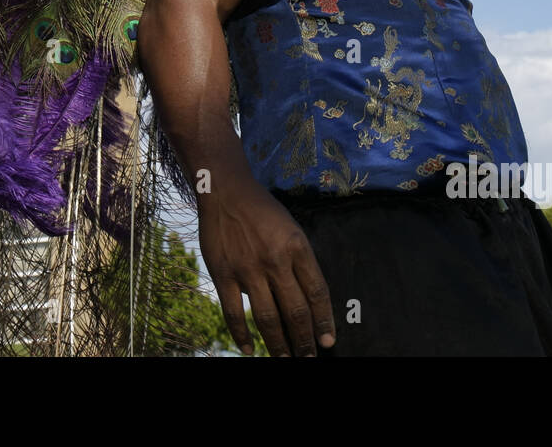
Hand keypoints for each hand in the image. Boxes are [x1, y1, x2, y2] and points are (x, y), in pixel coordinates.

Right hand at [197, 178, 335, 356]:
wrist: (226, 191)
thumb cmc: (263, 211)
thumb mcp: (292, 228)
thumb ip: (300, 262)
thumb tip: (309, 300)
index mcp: (297, 247)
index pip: (317, 293)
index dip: (325, 321)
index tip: (329, 342)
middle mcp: (275, 260)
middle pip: (295, 311)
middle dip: (305, 340)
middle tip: (309, 357)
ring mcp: (247, 269)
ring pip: (268, 318)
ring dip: (279, 344)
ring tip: (286, 359)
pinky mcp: (223, 274)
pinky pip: (234, 313)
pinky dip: (242, 335)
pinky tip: (250, 349)